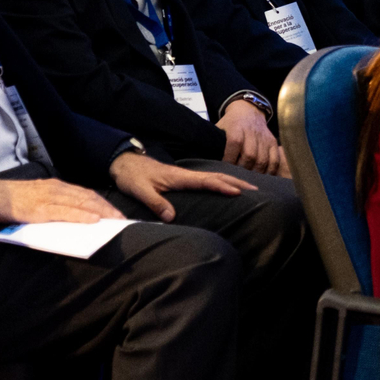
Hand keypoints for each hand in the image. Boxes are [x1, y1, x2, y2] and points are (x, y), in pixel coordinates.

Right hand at [0, 177, 117, 225]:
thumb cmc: (13, 199)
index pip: (85, 193)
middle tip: (122, 219)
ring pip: (81, 203)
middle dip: (107, 209)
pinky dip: (82, 216)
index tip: (116, 212)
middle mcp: (56, 189)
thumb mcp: (38, 196)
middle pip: (88, 198)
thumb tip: (73, 215)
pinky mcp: (40, 210)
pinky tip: (94, 220)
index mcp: (56, 186)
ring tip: (115, 221)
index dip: (103, 203)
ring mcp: (49, 198)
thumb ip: (54, 204)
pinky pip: (65, 212)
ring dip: (101, 212)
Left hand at [109, 152, 255, 221]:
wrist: (124, 162)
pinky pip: (209, 179)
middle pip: (217, 176)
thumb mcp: (140, 191)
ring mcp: (186, 175)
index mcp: (179, 177)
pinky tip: (228, 187)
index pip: (206, 181)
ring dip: (233, 181)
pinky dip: (222, 182)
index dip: (223, 187)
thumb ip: (156, 203)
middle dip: (237, 182)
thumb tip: (171, 217)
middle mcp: (186, 174)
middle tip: (256, 190)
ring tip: (249, 189)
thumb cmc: (132, 177)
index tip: (239, 193)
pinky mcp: (184, 178)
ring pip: (215, 176)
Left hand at [217, 100, 286, 175]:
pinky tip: (262, 177)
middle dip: (242, 170)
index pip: (234, 144)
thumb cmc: (230, 124)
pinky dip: (269, 171)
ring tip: (248, 180)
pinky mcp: (273, 143)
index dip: (229, 159)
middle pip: (250, 155)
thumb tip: (206, 160)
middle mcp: (252, 133)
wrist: (249, 111)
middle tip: (236, 178)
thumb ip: (215, 143)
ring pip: (262, 160)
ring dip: (255, 173)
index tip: (224, 169)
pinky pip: (274, 160)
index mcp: (237, 128)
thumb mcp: (220, 128)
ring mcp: (264, 138)